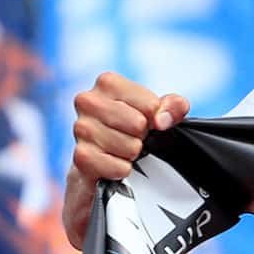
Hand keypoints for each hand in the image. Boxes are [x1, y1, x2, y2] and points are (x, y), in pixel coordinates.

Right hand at [62, 72, 189, 248]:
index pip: (151, 105)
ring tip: (121, 151)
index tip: (147, 123)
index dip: (156, 119)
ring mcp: (80, 128)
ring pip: (131, 147)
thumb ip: (173, 107)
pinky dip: (123, 170)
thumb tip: (163, 119)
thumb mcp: (157, 114)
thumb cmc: (130, 132)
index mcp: (107, 83)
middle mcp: (87, 100)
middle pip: (139, 124)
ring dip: (132, 155)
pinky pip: (120, 167)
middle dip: (142, 137)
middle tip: (131, 139)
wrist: (99, 166)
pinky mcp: (80, 157)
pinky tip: (113, 164)